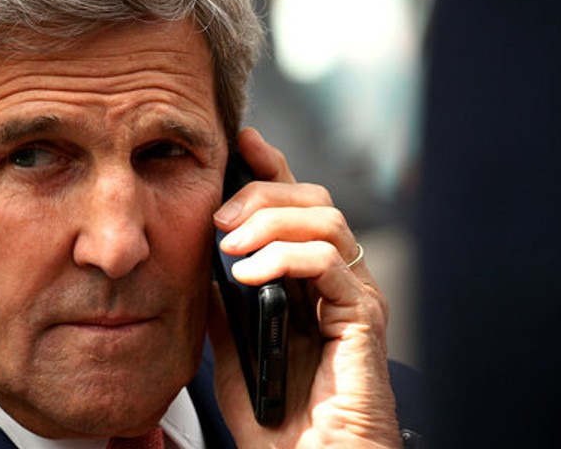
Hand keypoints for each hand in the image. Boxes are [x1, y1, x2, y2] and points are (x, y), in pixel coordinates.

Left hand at [209, 128, 400, 447]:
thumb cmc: (277, 419)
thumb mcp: (233, 348)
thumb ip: (223, 302)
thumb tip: (197, 258)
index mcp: (309, 281)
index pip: (296, 206)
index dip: (270, 167)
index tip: (238, 142)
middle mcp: (339, 281)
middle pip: (313, 198)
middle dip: (262, 193)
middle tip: (219, 219)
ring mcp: (355, 297)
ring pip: (324, 219)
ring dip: (268, 222)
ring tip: (229, 249)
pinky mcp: (364, 319)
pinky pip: (331, 260)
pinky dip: (285, 256)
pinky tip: (248, 275)